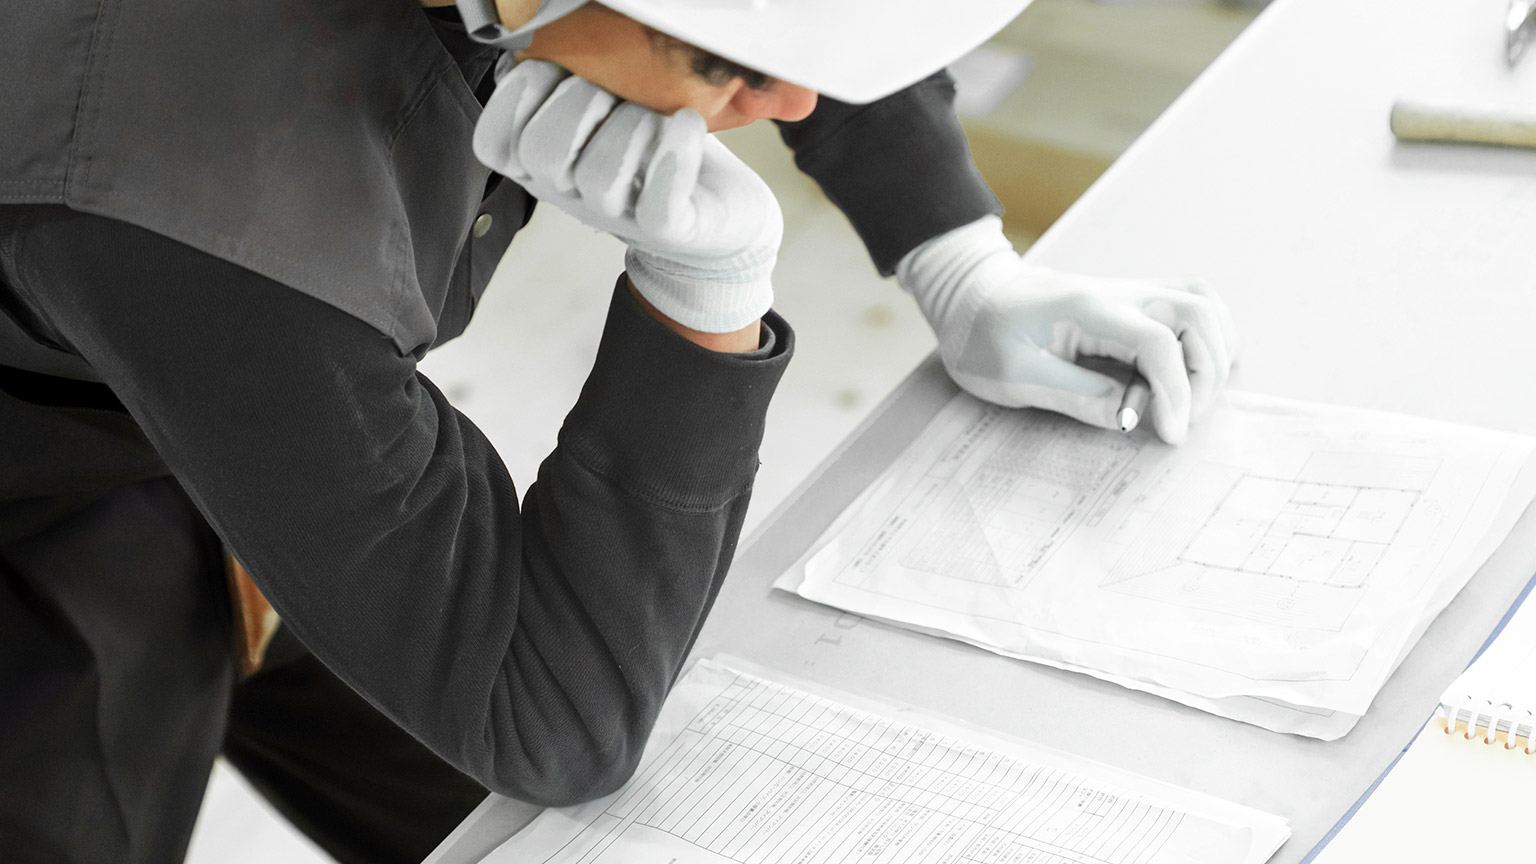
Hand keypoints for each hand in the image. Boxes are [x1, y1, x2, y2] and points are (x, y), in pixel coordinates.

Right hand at [472, 59, 781, 332]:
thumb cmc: (654, 149)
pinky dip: (674, 156)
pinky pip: (659, 202)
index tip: (554, 71)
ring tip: (657, 114)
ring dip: (631, 126)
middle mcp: (572, 195)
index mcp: (544, 164)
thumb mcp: (602, 110)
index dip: (515, 99)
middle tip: (614, 92)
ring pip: (600, 176)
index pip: (493, 144)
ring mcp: (618, 217)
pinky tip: (687, 124)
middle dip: (578, 103)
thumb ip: (566, 84)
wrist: (716, 207)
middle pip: (543, 153)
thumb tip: (544, 42)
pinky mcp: (669, 230)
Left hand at [899, 217, 1237, 443]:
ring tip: (1193, 399)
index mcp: (1088, 310)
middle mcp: (1119, 293)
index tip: (1170, 433)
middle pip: (1195, 314)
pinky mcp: (1132, 301)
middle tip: (1181, 421)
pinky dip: (1209, 333)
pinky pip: (1191, 303)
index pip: (1156, 342)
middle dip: (1206, 373)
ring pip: (1202, 303)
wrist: (970, 299)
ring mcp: (1129, 292)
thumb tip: (1130, 417)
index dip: (1175, 390)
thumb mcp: (1014, 375)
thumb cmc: (983, 338)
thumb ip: (1074, 395)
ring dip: (1215, 351)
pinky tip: (1197, 368)